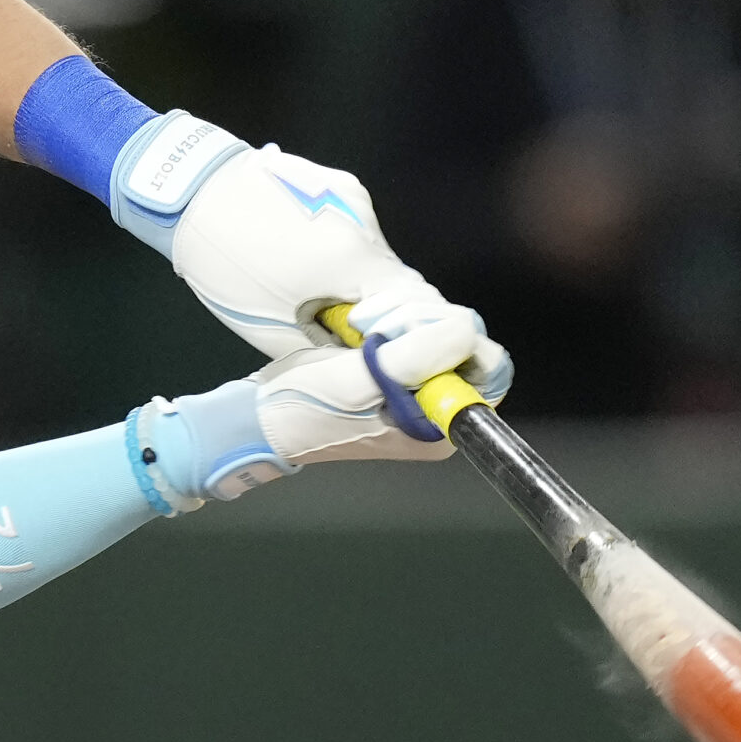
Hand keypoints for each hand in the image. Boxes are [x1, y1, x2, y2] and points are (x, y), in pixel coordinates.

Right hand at [137, 342, 482, 511]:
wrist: (258, 416)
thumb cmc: (304, 407)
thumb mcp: (359, 381)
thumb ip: (417, 357)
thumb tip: (468, 330)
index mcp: (440, 426)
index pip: (482, 368)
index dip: (450, 337)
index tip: (400, 332)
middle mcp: (437, 411)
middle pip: (464, 344)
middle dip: (422, 320)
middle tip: (374, 324)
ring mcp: (417, 390)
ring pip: (438, 330)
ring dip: (402, 315)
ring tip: (359, 323)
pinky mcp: (395, 369)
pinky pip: (415, 329)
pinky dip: (391, 317)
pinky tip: (359, 322)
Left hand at [162, 141, 512, 399]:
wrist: (191, 188)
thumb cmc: (224, 262)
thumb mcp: (272, 326)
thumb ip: (325, 349)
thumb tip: (358, 364)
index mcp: (353, 264)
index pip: (420, 312)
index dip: (416, 343)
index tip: (402, 363)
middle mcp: (365, 228)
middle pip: (403, 286)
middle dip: (390, 320)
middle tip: (360, 344)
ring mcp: (354, 201)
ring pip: (379, 260)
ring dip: (364, 289)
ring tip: (320, 302)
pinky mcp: (340, 187)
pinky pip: (358, 234)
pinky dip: (345, 259)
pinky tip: (309, 265)